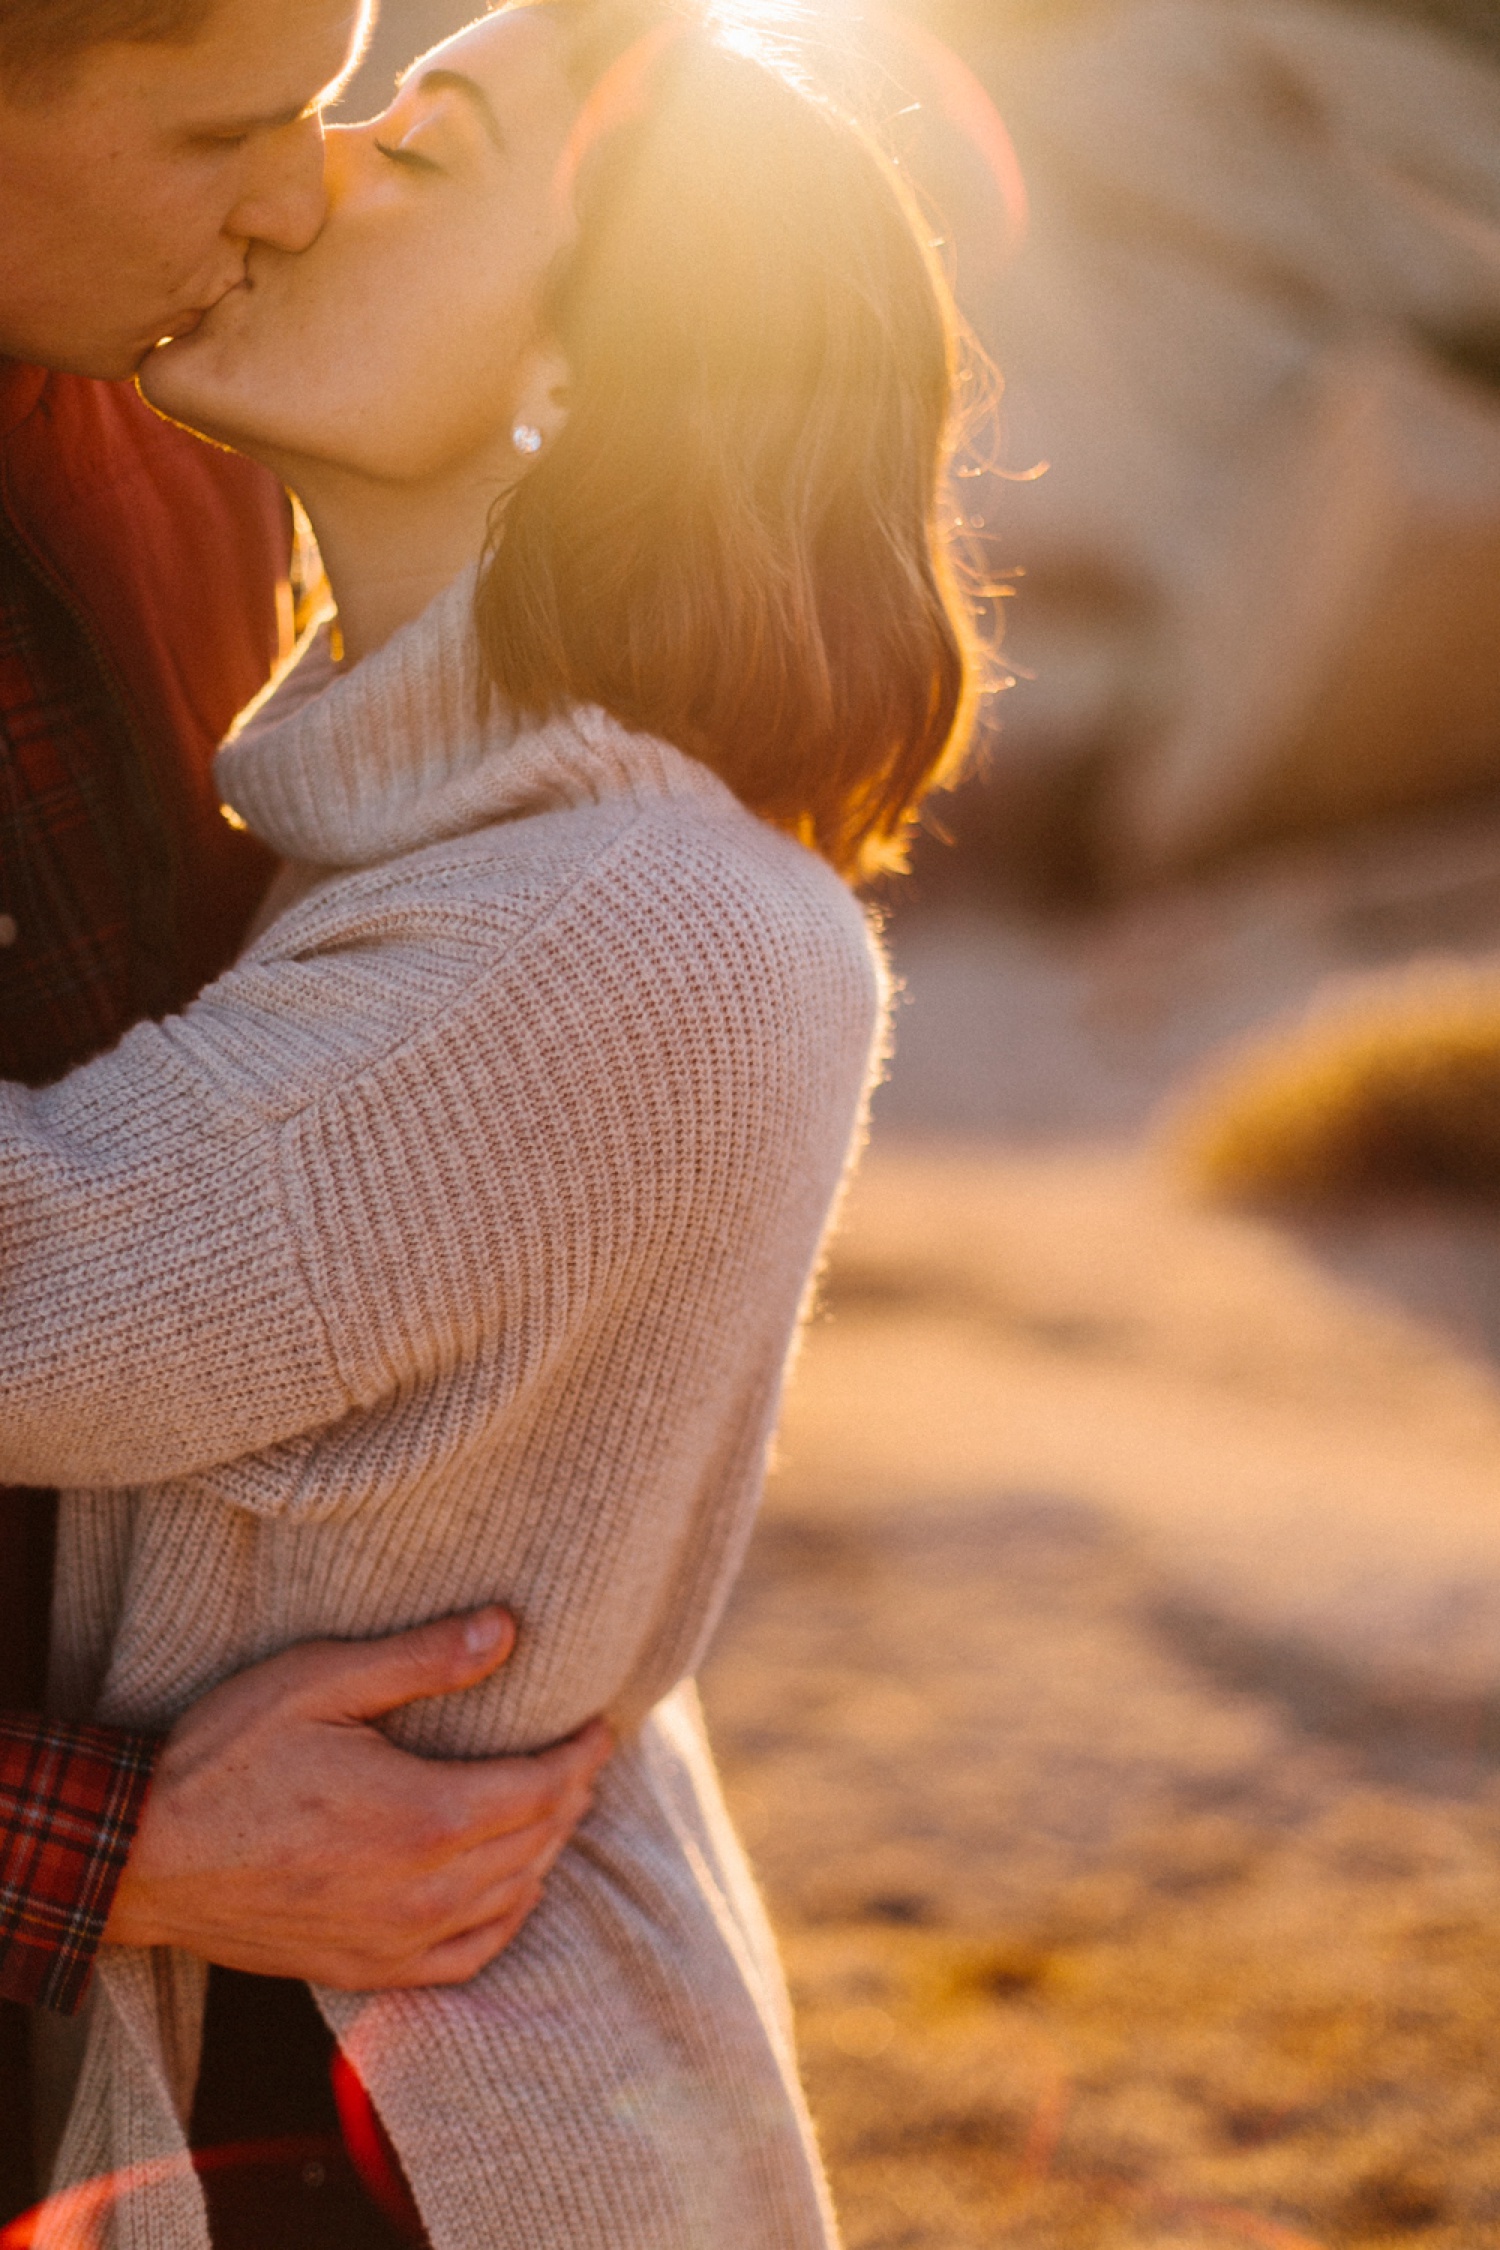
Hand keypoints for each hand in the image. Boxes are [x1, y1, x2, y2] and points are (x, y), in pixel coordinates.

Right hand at [104, 1608, 612, 1987]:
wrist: (142, 1855)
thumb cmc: (226, 1756)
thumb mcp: (322, 1681)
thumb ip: (423, 1659)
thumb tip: (507, 1629)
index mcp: (424, 1817)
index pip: (543, 1789)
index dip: (582, 1755)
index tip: (601, 1724)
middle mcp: (423, 1892)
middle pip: (537, 1843)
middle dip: (571, 1795)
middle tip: (582, 1755)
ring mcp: (394, 1940)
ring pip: (511, 1898)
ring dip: (545, 1850)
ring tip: (555, 1805)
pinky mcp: (362, 1969)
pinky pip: (466, 1958)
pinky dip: (505, 1918)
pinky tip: (509, 1888)